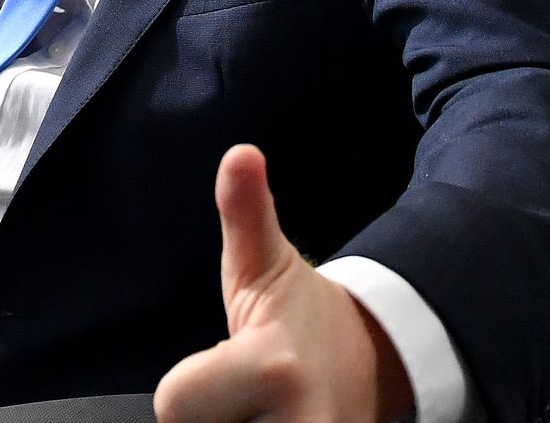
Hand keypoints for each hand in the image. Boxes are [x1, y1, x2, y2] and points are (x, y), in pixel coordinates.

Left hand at [154, 145, 412, 422]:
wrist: (376, 364)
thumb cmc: (302, 316)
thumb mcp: (265, 262)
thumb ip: (245, 212)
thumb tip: (241, 153)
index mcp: (273, 367)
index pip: (173, 402)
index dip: (189, 386)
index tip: (229, 361)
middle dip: (215, 412)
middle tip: (247, 391)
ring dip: (231, 422)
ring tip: (259, 404)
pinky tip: (267, 416)